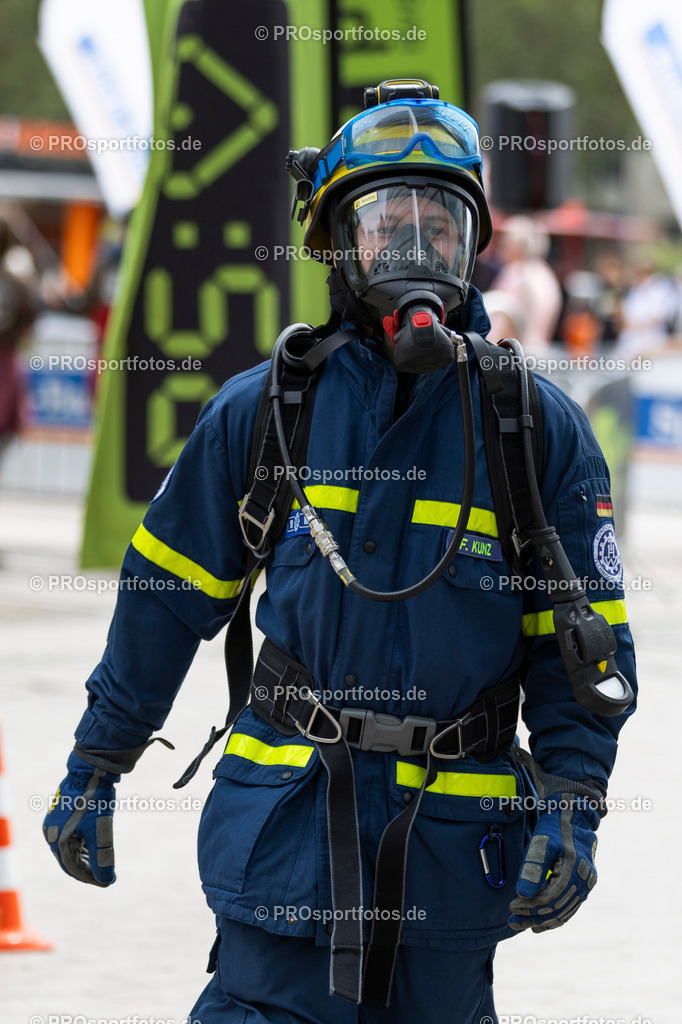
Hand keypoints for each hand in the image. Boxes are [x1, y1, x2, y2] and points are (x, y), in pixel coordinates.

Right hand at [43, 752, 118, 885]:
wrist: (92, 769)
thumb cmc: (95, 799)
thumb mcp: (101, 830)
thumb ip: (103, 858)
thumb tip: (108, 881)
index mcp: (57, 840)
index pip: (73, 868)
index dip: (91, 878)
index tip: (107, 883)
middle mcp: (52, 833)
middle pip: (70, 860)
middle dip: (88, 870)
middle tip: (105, 877)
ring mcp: (56, 823)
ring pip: (72, 848)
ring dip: (86, 858)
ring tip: (101, 865)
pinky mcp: (63, 814)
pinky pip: (72, 836)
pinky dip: (84, 845)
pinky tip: (95, 847)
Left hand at [509, 792, 598, 931]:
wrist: (574, 815)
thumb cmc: (555, 826)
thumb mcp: (542, 842)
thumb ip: (533, 867)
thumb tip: (523, 894)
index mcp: (574, 871)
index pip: (550, 898)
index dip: (530, 906)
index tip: (512, 907)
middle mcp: (584, 881)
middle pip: (557, 909)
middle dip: (533, 917)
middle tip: (512, 921)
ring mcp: (586, 884)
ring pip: (564, 911)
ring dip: (543, 920)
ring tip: (523, 925)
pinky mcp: (583, 885)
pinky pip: (569, 906)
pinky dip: (555, 916)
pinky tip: (541, 922)